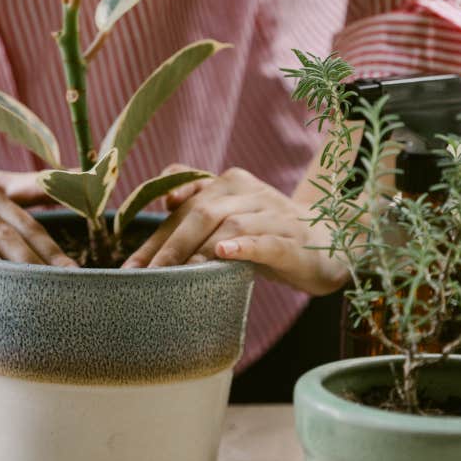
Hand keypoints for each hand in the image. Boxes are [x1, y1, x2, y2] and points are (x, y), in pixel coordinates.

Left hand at [121, 165, 348, 294]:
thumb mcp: (229, 217)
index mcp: (229, 182)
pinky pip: (266, 240)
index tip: (132, 267)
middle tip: (149, 277)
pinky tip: (224, 254)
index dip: (155, 236)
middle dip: (171, 246)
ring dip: (200, 252)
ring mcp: (274, 214)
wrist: (329, 241)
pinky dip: (244, 246)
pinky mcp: (294, 240)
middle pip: (202, 212)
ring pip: (230, 226)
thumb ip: (195, 213)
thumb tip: (158, 208)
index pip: (184, 204)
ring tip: (178, 276)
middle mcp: (250, 192)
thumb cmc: (266, 233)